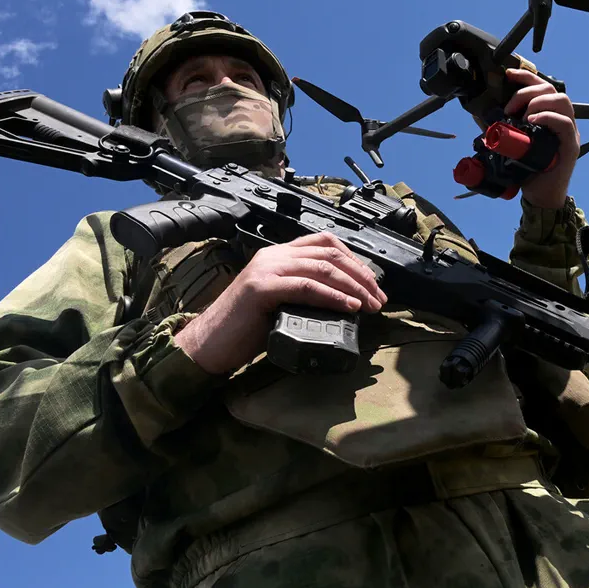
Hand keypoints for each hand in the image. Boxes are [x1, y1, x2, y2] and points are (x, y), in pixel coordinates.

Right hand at [174, 232, 386, 374]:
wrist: (209, 344)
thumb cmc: (246, 329)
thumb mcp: (282, 302)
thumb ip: (306, 293)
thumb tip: (346, 302)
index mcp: (279, 254)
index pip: (325, 243)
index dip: (355, 261)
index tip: (373, 285)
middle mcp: (273, 255)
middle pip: (330, 253)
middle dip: (361, 275)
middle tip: (378, 298)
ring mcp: (266, 269)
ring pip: (322, 267)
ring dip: (353, 286)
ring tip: (370, 304)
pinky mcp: (261, 288)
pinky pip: (306, 287)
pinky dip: (333, 296)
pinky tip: (349, 307)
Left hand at [501, 67, 579, 209]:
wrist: (540, 197)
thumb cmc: (528, 170)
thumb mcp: (512, 144)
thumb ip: (502, 128)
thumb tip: (480, 115)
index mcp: (549, 116)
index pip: (542, 87)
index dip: (526, 77)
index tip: (508, 75)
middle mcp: (562, 120)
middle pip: (551, 89)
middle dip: (527, 91)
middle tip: (509, 108)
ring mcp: (569, 132)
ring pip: (561, 100)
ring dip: (537, 102)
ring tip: (522, 116)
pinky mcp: (570, 146)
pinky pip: (564, 123)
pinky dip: (547, 117)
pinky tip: (533, 121)